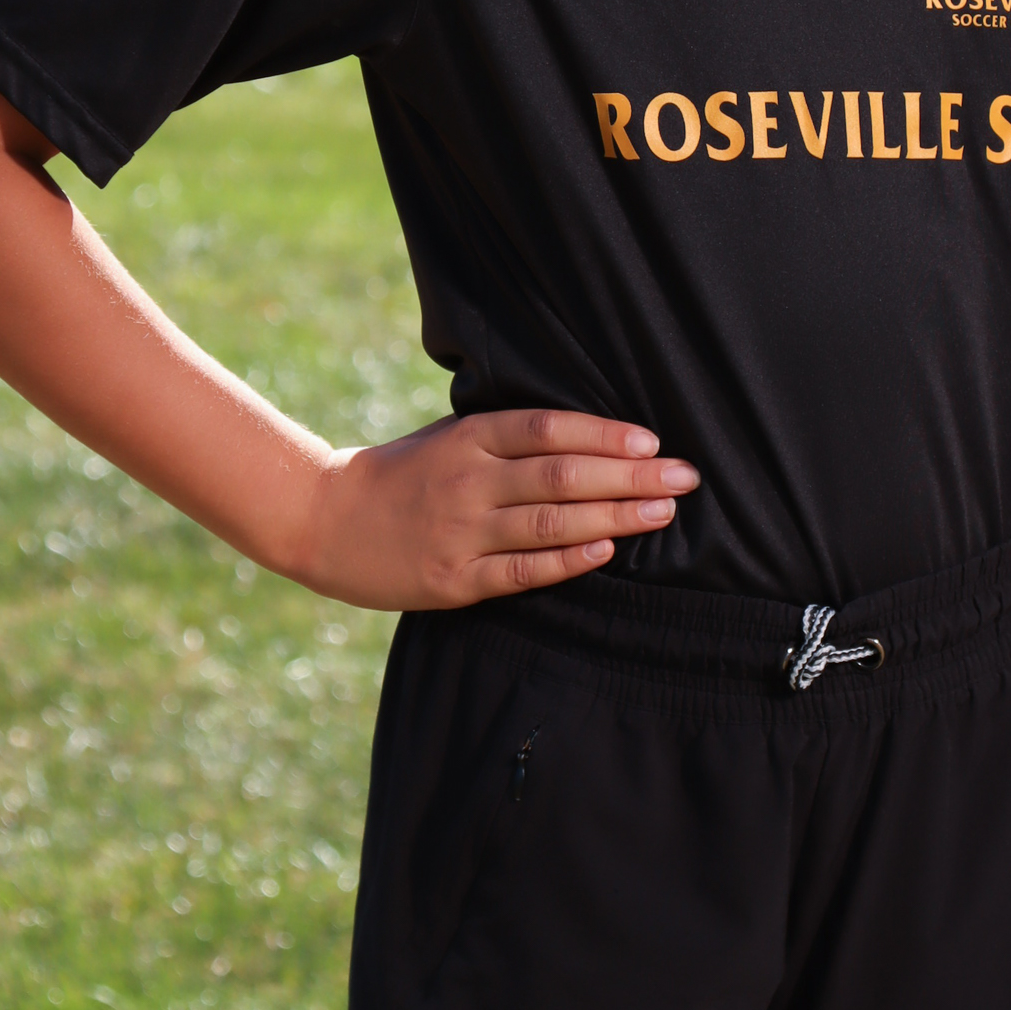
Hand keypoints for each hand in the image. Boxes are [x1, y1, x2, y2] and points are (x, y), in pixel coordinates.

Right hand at [290, 408, 698, 611]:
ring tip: (663, 513)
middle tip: (685, 478)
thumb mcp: (449, 436)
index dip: (604, 435)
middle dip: (631, 478)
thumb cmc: (403, 473)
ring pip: (551, 522)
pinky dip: (569, 560)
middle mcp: (469, 480)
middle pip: (562, 475)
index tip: (652, 443)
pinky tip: (607, 551)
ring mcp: (461, 531)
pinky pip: (523, 571)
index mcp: (469, 437)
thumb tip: (590, 433)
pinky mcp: (453, 579)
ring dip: (616, 517)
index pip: (548, 430)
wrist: (325, 519)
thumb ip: (505, 435)